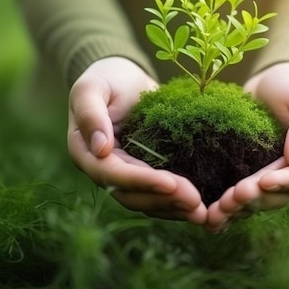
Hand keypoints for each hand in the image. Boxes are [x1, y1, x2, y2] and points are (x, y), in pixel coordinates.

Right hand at [67, 57, 207, 223]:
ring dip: (173, 208)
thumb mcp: (92, 88)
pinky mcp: (146, 171)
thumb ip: (91, 114)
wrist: (123, 77)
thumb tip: (100, 148)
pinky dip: (177, 201)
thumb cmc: (106, 78)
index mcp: (86, 152)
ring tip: (202, 211)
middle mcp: (104, 169)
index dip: (142, 181)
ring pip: (146, 200)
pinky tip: (201, 206)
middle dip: (164, 200)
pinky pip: (159, 193)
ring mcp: (125, 173)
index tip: (171, 183)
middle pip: (132, 195)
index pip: (113, 174)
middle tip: (196, 203)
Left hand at [204, 62, 288, 231]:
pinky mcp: (251, 173)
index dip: (284, 183)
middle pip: (278, 195)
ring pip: (259, 201)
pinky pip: (243, 195)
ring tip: (216, 212)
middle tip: (231, 199)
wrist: (273, 80)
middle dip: (255, 200)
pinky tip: (210, 216)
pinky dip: (229, 207)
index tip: (263, 182)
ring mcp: (273, 174)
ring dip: (238, 208)